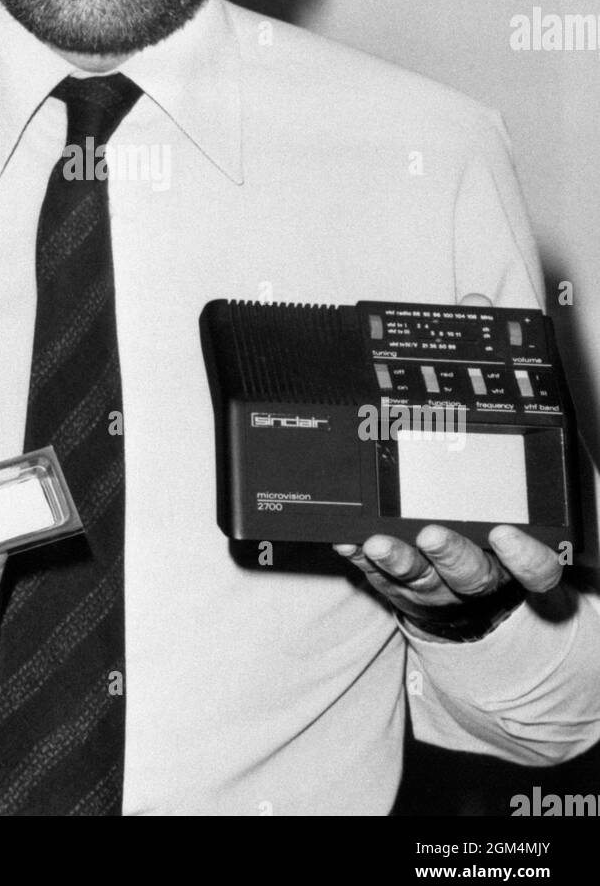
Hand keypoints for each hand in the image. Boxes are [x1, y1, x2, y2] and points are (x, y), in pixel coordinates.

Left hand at [334, 292, 562, 634]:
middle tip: (431, 531)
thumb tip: (475, 304)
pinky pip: (378, 576)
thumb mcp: (498, 431)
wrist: (464, 553)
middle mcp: (481, 565)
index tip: (511, 534)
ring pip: (423, 578)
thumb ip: (485, 370)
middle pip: (475, 572)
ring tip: (377, 539)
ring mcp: (437, 578)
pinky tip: (346, 540)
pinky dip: (362, 558)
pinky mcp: (397, 580)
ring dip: (399, 559)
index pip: (539, 561)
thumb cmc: (486, 485)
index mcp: (518, 539)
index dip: (529, 557)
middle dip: (453, 554)